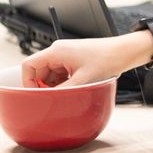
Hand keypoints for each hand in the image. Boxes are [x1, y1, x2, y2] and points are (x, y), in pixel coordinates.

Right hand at [23, 30, 152, 87]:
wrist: (125, 52)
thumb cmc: (107, 58)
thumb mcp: (83, 79)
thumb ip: (63, 91)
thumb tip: (50, 101)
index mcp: (56, 51)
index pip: (28, 65)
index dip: (27, 81)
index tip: (35, 93)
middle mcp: (59, 51)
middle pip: (38, 70)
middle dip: (43, 85)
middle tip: (52, 96)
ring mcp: (66, 55)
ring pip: (50, 73)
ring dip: (54, 85)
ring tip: (66, 91)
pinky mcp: (74, 60)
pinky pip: (60, 73)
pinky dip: (63, 82)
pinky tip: (72, 87)